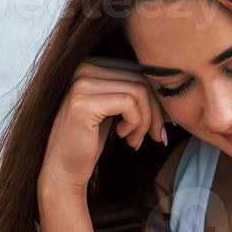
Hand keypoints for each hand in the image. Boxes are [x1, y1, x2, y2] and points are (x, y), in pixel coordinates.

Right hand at [39, 57, 169, 192]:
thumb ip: (131, 90)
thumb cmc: (90, 140)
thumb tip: (168, 86)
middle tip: (156, 136)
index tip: (163, 123)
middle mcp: (82, 66)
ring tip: (136, 140)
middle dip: (157, 111)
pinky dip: (136, 123)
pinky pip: (130, 103)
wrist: (63, 168)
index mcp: (90, 64)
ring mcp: (80, 82)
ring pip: (140, 91)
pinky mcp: (82, 102)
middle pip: (141, 79)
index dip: (156, 97)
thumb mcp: (113, 108)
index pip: (137, 69)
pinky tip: (123, 137)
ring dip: (147, 121)